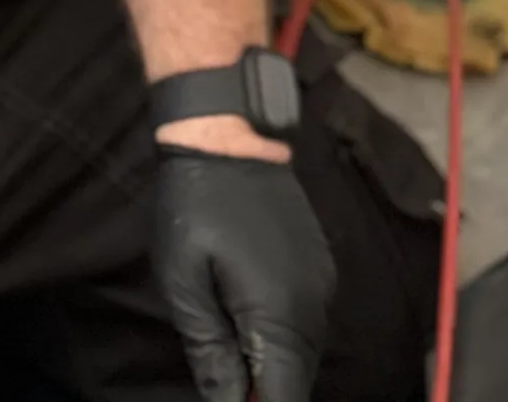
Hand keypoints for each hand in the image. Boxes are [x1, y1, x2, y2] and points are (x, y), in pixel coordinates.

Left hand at [152, 146, 334, 401]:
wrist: (228, 132)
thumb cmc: (195, 202)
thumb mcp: (184, 280)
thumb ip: (210, 351)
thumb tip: (230, 401)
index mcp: (281, 313)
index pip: (286, 396)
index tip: (233, 399)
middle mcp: (315, 304)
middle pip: (298, 380)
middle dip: (265, 389)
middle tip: (224, 379)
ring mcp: (323, 282)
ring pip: (304, 353)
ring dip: (272, 364)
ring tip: (229, 352)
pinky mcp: (321, 264)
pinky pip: (307, 320)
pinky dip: (282, 335)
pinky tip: (247, 320)